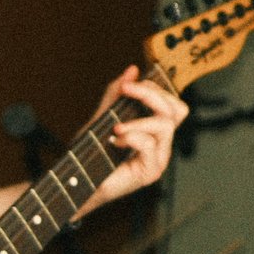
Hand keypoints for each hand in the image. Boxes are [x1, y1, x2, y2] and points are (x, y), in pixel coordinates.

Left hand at [80, 65, 188, 212]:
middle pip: (177, 109)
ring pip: (165, 125)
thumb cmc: (91, 154)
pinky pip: (150, 144)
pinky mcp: (151, 172)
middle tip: (129, 92)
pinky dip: (131, 137)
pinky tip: (116, 142)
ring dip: (138, 120)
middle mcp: (161, 144)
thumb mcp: (103, 116)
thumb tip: (132, 70)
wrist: (77, 183)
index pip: (172, 104)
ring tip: (117, 127)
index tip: (129, 85)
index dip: (155, 88)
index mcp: (155, 131)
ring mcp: (159, 159)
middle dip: (152, 95)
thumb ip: (117, 94)